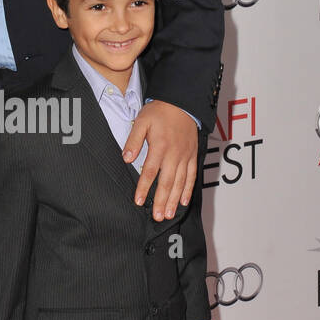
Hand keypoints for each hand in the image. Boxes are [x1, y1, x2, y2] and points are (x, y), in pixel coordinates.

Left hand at [124, 101, 196, 220]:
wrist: (182, 102)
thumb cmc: (159, 112)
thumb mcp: (142, 121)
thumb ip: (134, 140)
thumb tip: (126, 158)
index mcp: (160, 146)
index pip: (150, 171)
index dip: (144, 187)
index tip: (139, 201)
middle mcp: (174, 154)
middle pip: (167, 182)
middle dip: (162, 201)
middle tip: (158, 217)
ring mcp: (185, 156)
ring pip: (180, 182)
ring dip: (175, 200)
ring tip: (169, 214)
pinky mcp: (193, 156)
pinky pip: (192, 175)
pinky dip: (188, 189)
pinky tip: (184, 201)